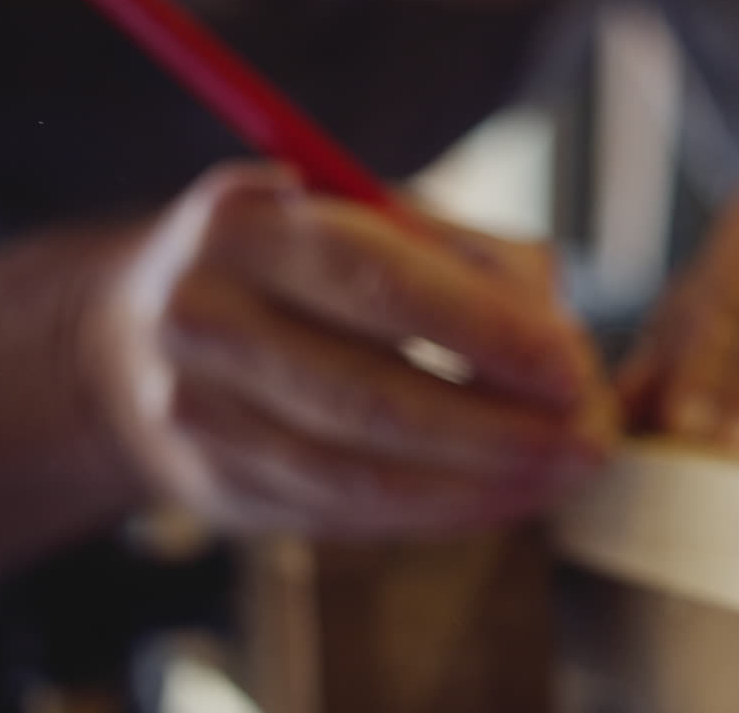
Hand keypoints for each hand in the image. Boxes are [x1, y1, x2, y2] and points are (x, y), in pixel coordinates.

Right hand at [83, 162, 615, 535]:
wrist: (149, 332)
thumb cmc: (302, 266)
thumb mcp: (376, 222)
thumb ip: (475, 264)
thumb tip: (565, 347)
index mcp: (250, 228)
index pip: (383, 286)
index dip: (488, 334)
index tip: (574, 370)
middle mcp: (205, 320)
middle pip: (373, 398)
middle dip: (501, 431)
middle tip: (589, 442)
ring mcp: (197, 416)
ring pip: (361, 475)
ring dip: (482, 486)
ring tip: (561, 476)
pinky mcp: (217, 487)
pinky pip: (345, 515)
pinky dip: (439, 512)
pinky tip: (501, 497)